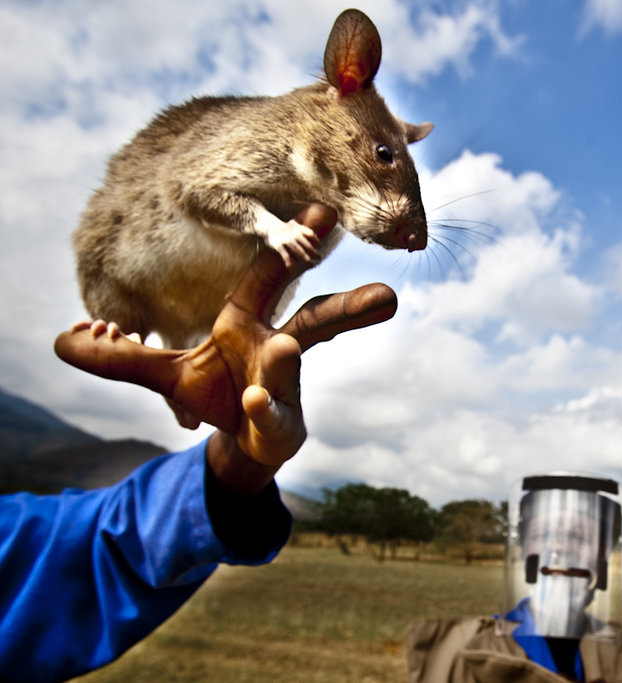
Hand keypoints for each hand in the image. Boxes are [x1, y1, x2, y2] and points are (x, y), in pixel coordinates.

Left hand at [54, 203, 396, 493]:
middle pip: (317, 320)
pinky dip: (264, 405)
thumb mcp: (162, 374)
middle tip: (386, 295)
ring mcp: (283, 387)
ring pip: (297, 365)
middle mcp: (276, 348)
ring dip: (290, 357)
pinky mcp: (281, 426)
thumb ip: (118, 355)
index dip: (294, 245)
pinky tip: (253, 397)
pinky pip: (273, 414)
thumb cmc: (216, 393)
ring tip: (289, 346)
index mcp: (249, 322)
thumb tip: (62, 338)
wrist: (238, 445)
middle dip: (350, 306)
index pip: (271, 277)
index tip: (322, 213)